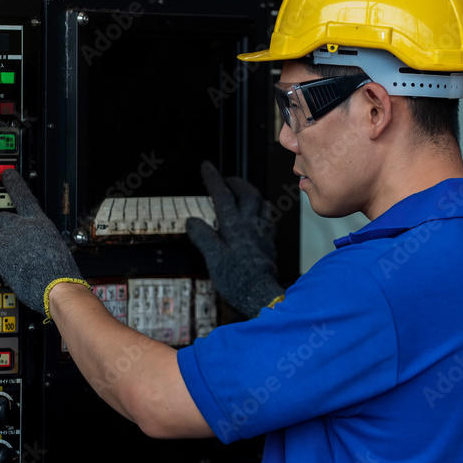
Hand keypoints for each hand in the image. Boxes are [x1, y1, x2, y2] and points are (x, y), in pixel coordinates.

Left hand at [0, 170, 86, 316]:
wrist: (57, 287)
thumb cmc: (60, 276)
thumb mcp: (53, 251)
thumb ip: (37, 243)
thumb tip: (27, 251)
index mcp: (41, 224)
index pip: (25, 197)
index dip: (14, 183)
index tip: (6, 174)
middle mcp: (25, 224)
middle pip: (2, 220)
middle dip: (1, 234)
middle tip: (4, 250)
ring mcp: (11, 235)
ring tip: (8, 269)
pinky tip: (1, 276)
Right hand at [186, 161, 283, 317]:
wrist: (262, 296)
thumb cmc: (238, 280)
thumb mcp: (213, 259)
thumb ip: (204, 237)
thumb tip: (193, 221)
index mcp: (235, 227)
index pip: (223, 196)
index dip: (214, 179)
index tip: (207, 167)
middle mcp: (251, 226)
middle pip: (247, 194)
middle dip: (235, 182)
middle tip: (224, 179)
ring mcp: (262, 234)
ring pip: (261, 203)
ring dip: (251, 193)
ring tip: (243, 192)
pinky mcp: (269, 244)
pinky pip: (268, 219)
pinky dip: (262, 210)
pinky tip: (259, 214)